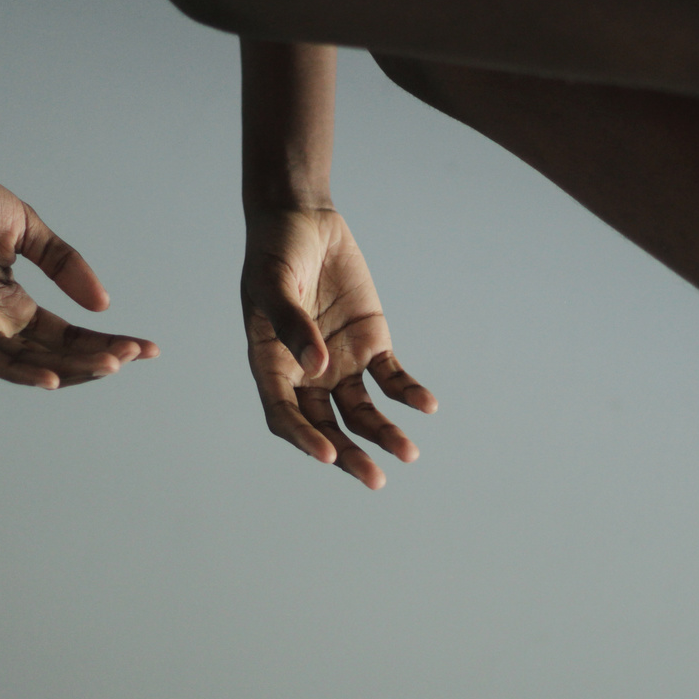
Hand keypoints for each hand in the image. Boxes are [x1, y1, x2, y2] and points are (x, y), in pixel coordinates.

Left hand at [0, 161, 158, 388]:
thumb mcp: (24, 227)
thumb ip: (62, 262)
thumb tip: (102, 304)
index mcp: (11, 301)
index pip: (67, 335)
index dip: (107, 342)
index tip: (148, 347)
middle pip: (55, 355)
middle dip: (98, 359)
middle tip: (135, 354)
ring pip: (26, 364)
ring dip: (70, 370)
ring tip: (109, 365)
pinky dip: (20, 372)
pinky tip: (53, 378)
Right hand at [242, 207, 435, 487]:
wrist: (302, 219)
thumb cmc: (275, 252)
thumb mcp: (274, 283)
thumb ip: (292, 324)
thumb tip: (317, 367)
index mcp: (272, 366)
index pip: (285, 416)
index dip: (305, 439)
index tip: (329, 454)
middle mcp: (306, 373)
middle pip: (327, 426)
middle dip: (350, 454)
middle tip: (374, 478)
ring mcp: (340, 361)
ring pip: (362, 411)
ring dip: (383, 433)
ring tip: (407, 453)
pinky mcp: (371, 342)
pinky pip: (391, 377)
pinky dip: (408, 393)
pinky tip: (426, 405)